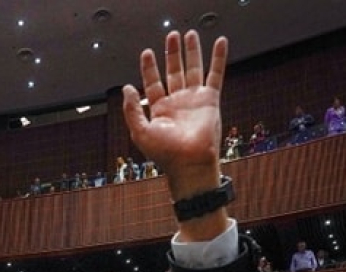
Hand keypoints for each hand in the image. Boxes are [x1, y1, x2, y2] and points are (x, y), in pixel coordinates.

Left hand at [121, 30, 226, 199]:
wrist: (190, 163)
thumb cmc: (166, 154)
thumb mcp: (140, 132)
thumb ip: (131, 110)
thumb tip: (126, 88)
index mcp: (160, 110)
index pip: (153, 83)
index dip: (149, 68)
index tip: (147, 53)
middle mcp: (177, 103)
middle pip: (173, 71)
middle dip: (171, 54)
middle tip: (171, 36)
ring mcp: (194, 100)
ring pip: (193, 69)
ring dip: (191, 51)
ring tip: (189, 34)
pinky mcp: (210, 100)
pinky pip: (215, 74)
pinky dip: (218, 58)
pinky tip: (219, 43)